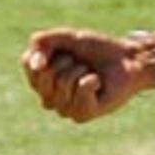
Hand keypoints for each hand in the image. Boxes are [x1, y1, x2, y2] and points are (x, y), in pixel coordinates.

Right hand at [20, 29, 143, 122]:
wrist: (127, 60)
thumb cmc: (97, 50)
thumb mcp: (68, 38)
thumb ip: (45, 42)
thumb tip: (36, 65)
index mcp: (40, 81)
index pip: (28, 63)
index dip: (47, 50)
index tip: (66, 50)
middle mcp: (48, 99)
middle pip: (43, 75)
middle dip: (65, 61)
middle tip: (80, 63)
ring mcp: (64, 109)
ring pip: (63, 82)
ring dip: (80, 70)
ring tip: (90, 73)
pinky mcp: (82, 115)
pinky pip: (81, 89)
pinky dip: (93, 80)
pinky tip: (99, 84)